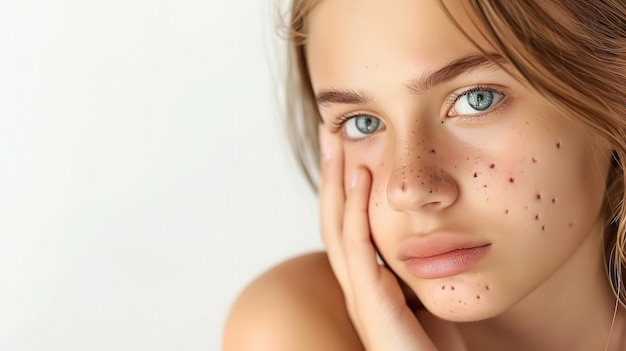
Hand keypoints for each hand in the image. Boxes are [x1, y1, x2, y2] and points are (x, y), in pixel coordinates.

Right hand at [318, 125, 437, 350]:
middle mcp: (358, 286)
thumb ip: (421, 267)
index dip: (345, 184)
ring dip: (336, 180)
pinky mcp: (370, 306)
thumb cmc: (443, 348)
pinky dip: (353, 208)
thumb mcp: (430, 295)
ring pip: (336, 226)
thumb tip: (432, 235)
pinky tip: (358, 176)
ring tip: (337, 140)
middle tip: (330, 129)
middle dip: (331, 173)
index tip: (350, 144)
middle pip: (333, 218)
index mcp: (369, 282)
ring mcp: (360, 296)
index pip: (349, 223)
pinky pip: (356, 248)